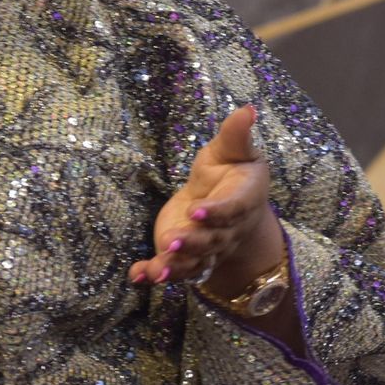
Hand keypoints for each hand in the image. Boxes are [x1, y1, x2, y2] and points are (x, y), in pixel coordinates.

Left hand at [130, 106, 277, 293]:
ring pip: (194, 262)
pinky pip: (172, 269)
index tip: (196, 210)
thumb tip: (248, 109)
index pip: (232, 209)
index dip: (217, 212)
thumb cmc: (231, 169)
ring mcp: (206, 247)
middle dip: (192, 243)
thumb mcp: (232, 149)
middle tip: (171, 241)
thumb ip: (236, 134)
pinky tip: (136, 275)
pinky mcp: (185, 255)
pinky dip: (152, 273)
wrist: (227, 201)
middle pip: (212, 241)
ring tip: (156, 271)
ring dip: (175, 267)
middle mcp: (227, 230)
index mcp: (242, 200)